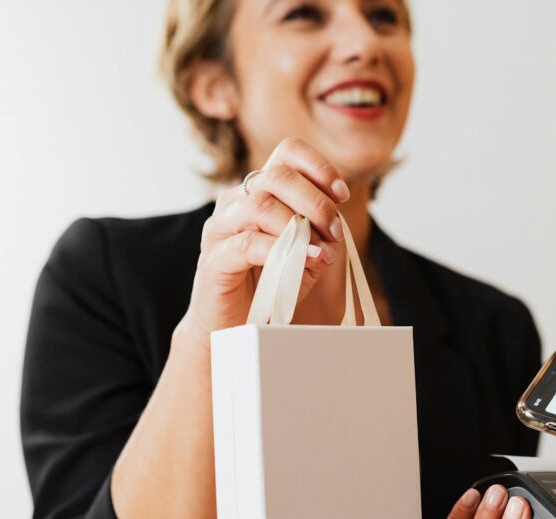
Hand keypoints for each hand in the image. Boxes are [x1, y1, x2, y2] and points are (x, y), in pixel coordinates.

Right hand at [178, 137, 350, 346]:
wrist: (230, 327)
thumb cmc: (267, 286)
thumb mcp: (304, 255)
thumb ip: (319, 235)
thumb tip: (335, 226)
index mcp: (257, 192)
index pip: (286, 153)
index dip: (318, 167)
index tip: (341, 194)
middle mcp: (235, 202)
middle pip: (276, 175)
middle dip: (315, 200)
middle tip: (335, 228)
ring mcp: (220, 229)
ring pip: (260, 205)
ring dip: (300, 224)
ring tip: (323, 248)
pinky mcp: (214, 260)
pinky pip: (248, 244)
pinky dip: (284, 250)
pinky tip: (308, 259)